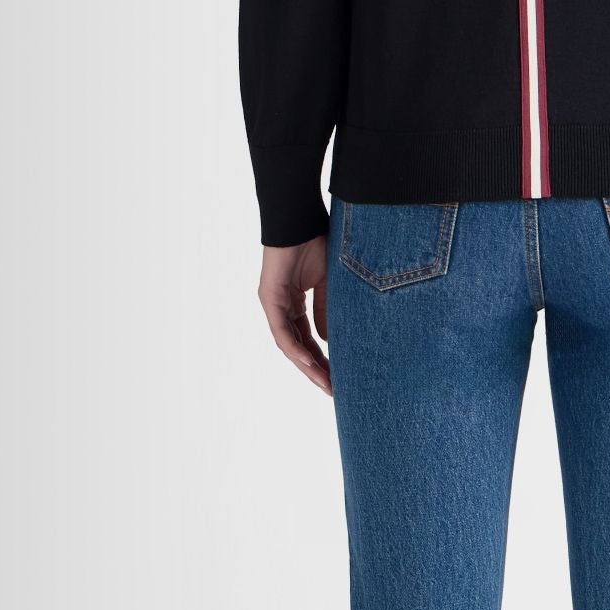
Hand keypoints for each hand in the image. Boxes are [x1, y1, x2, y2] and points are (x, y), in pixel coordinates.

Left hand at [259, 235, 330, 394]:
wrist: (301, 220)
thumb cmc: (317, 243)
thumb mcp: (330, 285)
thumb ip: (327, 312)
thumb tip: (329, 342)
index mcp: (296, 303)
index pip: (309, 338)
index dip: (323, 358)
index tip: (339, 376)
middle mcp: (282, 307)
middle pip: (298, 347)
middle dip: (315, 369)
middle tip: (332, 390)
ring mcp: (274, 304)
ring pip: (289, 344)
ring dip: (307, 366)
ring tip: (324, 383)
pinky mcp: (269, 299)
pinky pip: (283, 331)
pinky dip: (296, 348)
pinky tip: (310, 363)